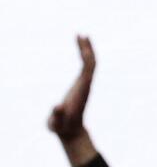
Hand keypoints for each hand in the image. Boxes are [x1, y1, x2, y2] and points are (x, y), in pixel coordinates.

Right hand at [48, 36, 99, 166]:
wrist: (72, 132)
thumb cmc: (62, 127)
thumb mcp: (56, 123)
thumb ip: (56, 115)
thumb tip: (57, 106)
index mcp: (82, 89)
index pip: (88, 69)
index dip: (87, 55)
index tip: (83, 43)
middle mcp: (86, 85)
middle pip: (91, 64)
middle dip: (88, 49)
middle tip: (82, 34)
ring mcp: (84, 85)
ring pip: (89, 65)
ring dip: (86, 51)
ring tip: (81, 37)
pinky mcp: (81, 86)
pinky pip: (85, 68)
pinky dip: (83, 57)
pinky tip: (80, 49)